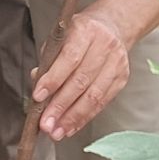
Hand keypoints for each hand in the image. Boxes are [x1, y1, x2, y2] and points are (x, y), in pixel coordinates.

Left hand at [32, 9, 130, 140]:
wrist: (111, 27)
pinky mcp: (121, 78)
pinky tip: (70, 127)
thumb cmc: (79, 36)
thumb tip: (37, 84)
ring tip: (56, 132)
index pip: (69, 58)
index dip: (53, 80)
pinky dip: (84, 118)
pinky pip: (101, 103)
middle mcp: (104, 45)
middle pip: (81, 81)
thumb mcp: (60, 40)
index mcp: (85, 31)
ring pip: (93, 96)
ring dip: (72, 118)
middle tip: (45, 124)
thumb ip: (48, 61)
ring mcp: (116, 63)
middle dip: (60, 106)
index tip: (38, 97)